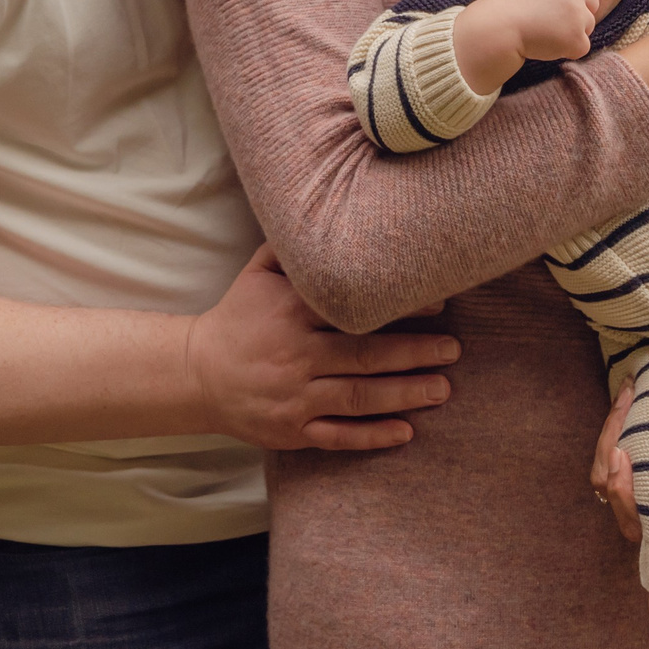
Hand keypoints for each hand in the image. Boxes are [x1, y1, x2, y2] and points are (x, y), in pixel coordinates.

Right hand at [188, 245, 460, 450]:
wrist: (196, 375)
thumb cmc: (239, 316)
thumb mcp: (258, 274)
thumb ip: (294, 247)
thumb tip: (338, 211)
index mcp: (290, 313)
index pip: (351, 309)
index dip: (396, 308)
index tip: (437, 304)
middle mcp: (294, 356)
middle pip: (363, 357)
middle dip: (413, 354)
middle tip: (452, 350)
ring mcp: (294, 398)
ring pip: (357, 399)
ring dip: (404, 395)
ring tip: (442, 389)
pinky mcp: (292, 431)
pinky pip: (338, 437)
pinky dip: (372, 437)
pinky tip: (406, 432)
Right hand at [503, 0, 604, 60]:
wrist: (503, 27)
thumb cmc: (518, 5)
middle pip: (593, 3)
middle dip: (580, 12)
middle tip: (555, 19)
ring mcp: (578, 16)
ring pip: (589, 25)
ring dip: (574, 31)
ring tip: (548, 30)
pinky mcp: (577, 38)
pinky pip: (583, 46)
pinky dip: (570, 48)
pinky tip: (550, 43)